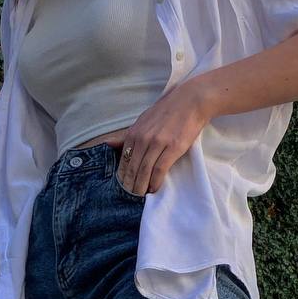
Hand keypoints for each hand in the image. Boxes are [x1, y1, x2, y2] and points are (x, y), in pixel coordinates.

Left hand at [109, 77, 213, 195]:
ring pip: (144, 171)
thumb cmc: (167, 111)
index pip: (124, 160)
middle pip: (133, 168)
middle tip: (130, 197)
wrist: (191, 101)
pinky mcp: (172, 148)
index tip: (124, 188)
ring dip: (142, 186)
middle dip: (130, 185)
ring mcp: (157, 143)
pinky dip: (155, 182)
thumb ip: (126, 135)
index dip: (123, 176)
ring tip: (141, 196)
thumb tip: (107, 143)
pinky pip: (160, 169)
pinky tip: (154, 189)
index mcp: (134, 132)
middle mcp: (143, 138)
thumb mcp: (143, 121)